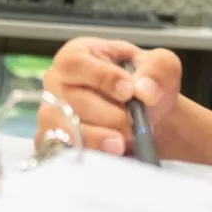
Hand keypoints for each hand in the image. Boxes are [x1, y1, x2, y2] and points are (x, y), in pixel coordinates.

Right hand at [40, 37, 181, 155]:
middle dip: (108, 116)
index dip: (102, 78)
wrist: (149, 116)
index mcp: (78, 54)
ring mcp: (52, 112)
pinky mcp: (54, 141)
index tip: (129, 92)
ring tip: (121, 143)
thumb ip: (156, 70)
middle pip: (71, 100)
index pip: (76, 63)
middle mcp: (57, 82)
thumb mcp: (159, 66)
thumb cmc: (145, 84)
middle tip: (134, 125)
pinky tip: (108, 156)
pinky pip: (60, 151)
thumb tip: (145, 90)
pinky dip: (86, 154)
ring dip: (96, 138)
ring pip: (63, 128)